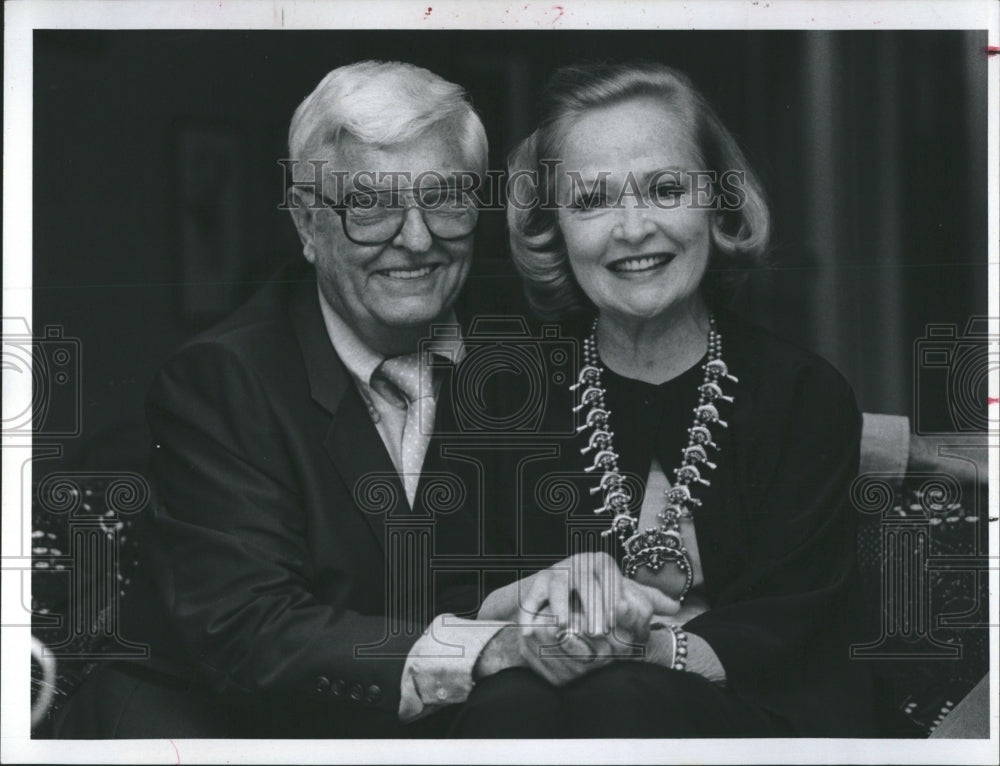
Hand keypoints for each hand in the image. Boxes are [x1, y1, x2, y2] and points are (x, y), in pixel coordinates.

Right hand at [516, 553, 680, 683]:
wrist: (560, 588)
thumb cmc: (597, 593)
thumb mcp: (621, 592)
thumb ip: (647, 600)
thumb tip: (676, 606)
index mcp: (602, 563)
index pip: (609, 576)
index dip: (612, 598)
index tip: (617, 621)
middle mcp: (578, 563)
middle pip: (584, 580)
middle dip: (591, 606)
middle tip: (598, 632)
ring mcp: (556, 572)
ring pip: (557, 585)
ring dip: (560, 608)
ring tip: (565, 629)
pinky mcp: (536, 585)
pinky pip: (532, 598)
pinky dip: (530, 614)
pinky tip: (532, 632)